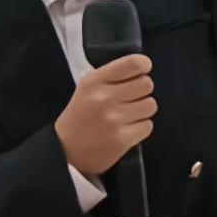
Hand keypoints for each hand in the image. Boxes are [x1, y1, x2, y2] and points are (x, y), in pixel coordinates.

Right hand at [57, 50, 155, 179]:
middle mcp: (106, 97)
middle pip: (147, 84)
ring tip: (130, 115)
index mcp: (95, 81)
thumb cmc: (79, 116)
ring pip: (150, 105)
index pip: (134, 63)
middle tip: (132, 98)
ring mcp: (116, 119)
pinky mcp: (124, 139)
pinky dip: (141, 127)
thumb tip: (141, 69)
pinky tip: (128, 129)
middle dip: (142, 91)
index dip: (143, 66)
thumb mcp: (87, 88)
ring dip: (143, 110)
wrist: (66, 153)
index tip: (140, 73)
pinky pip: (148, 125)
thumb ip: (111, 76)